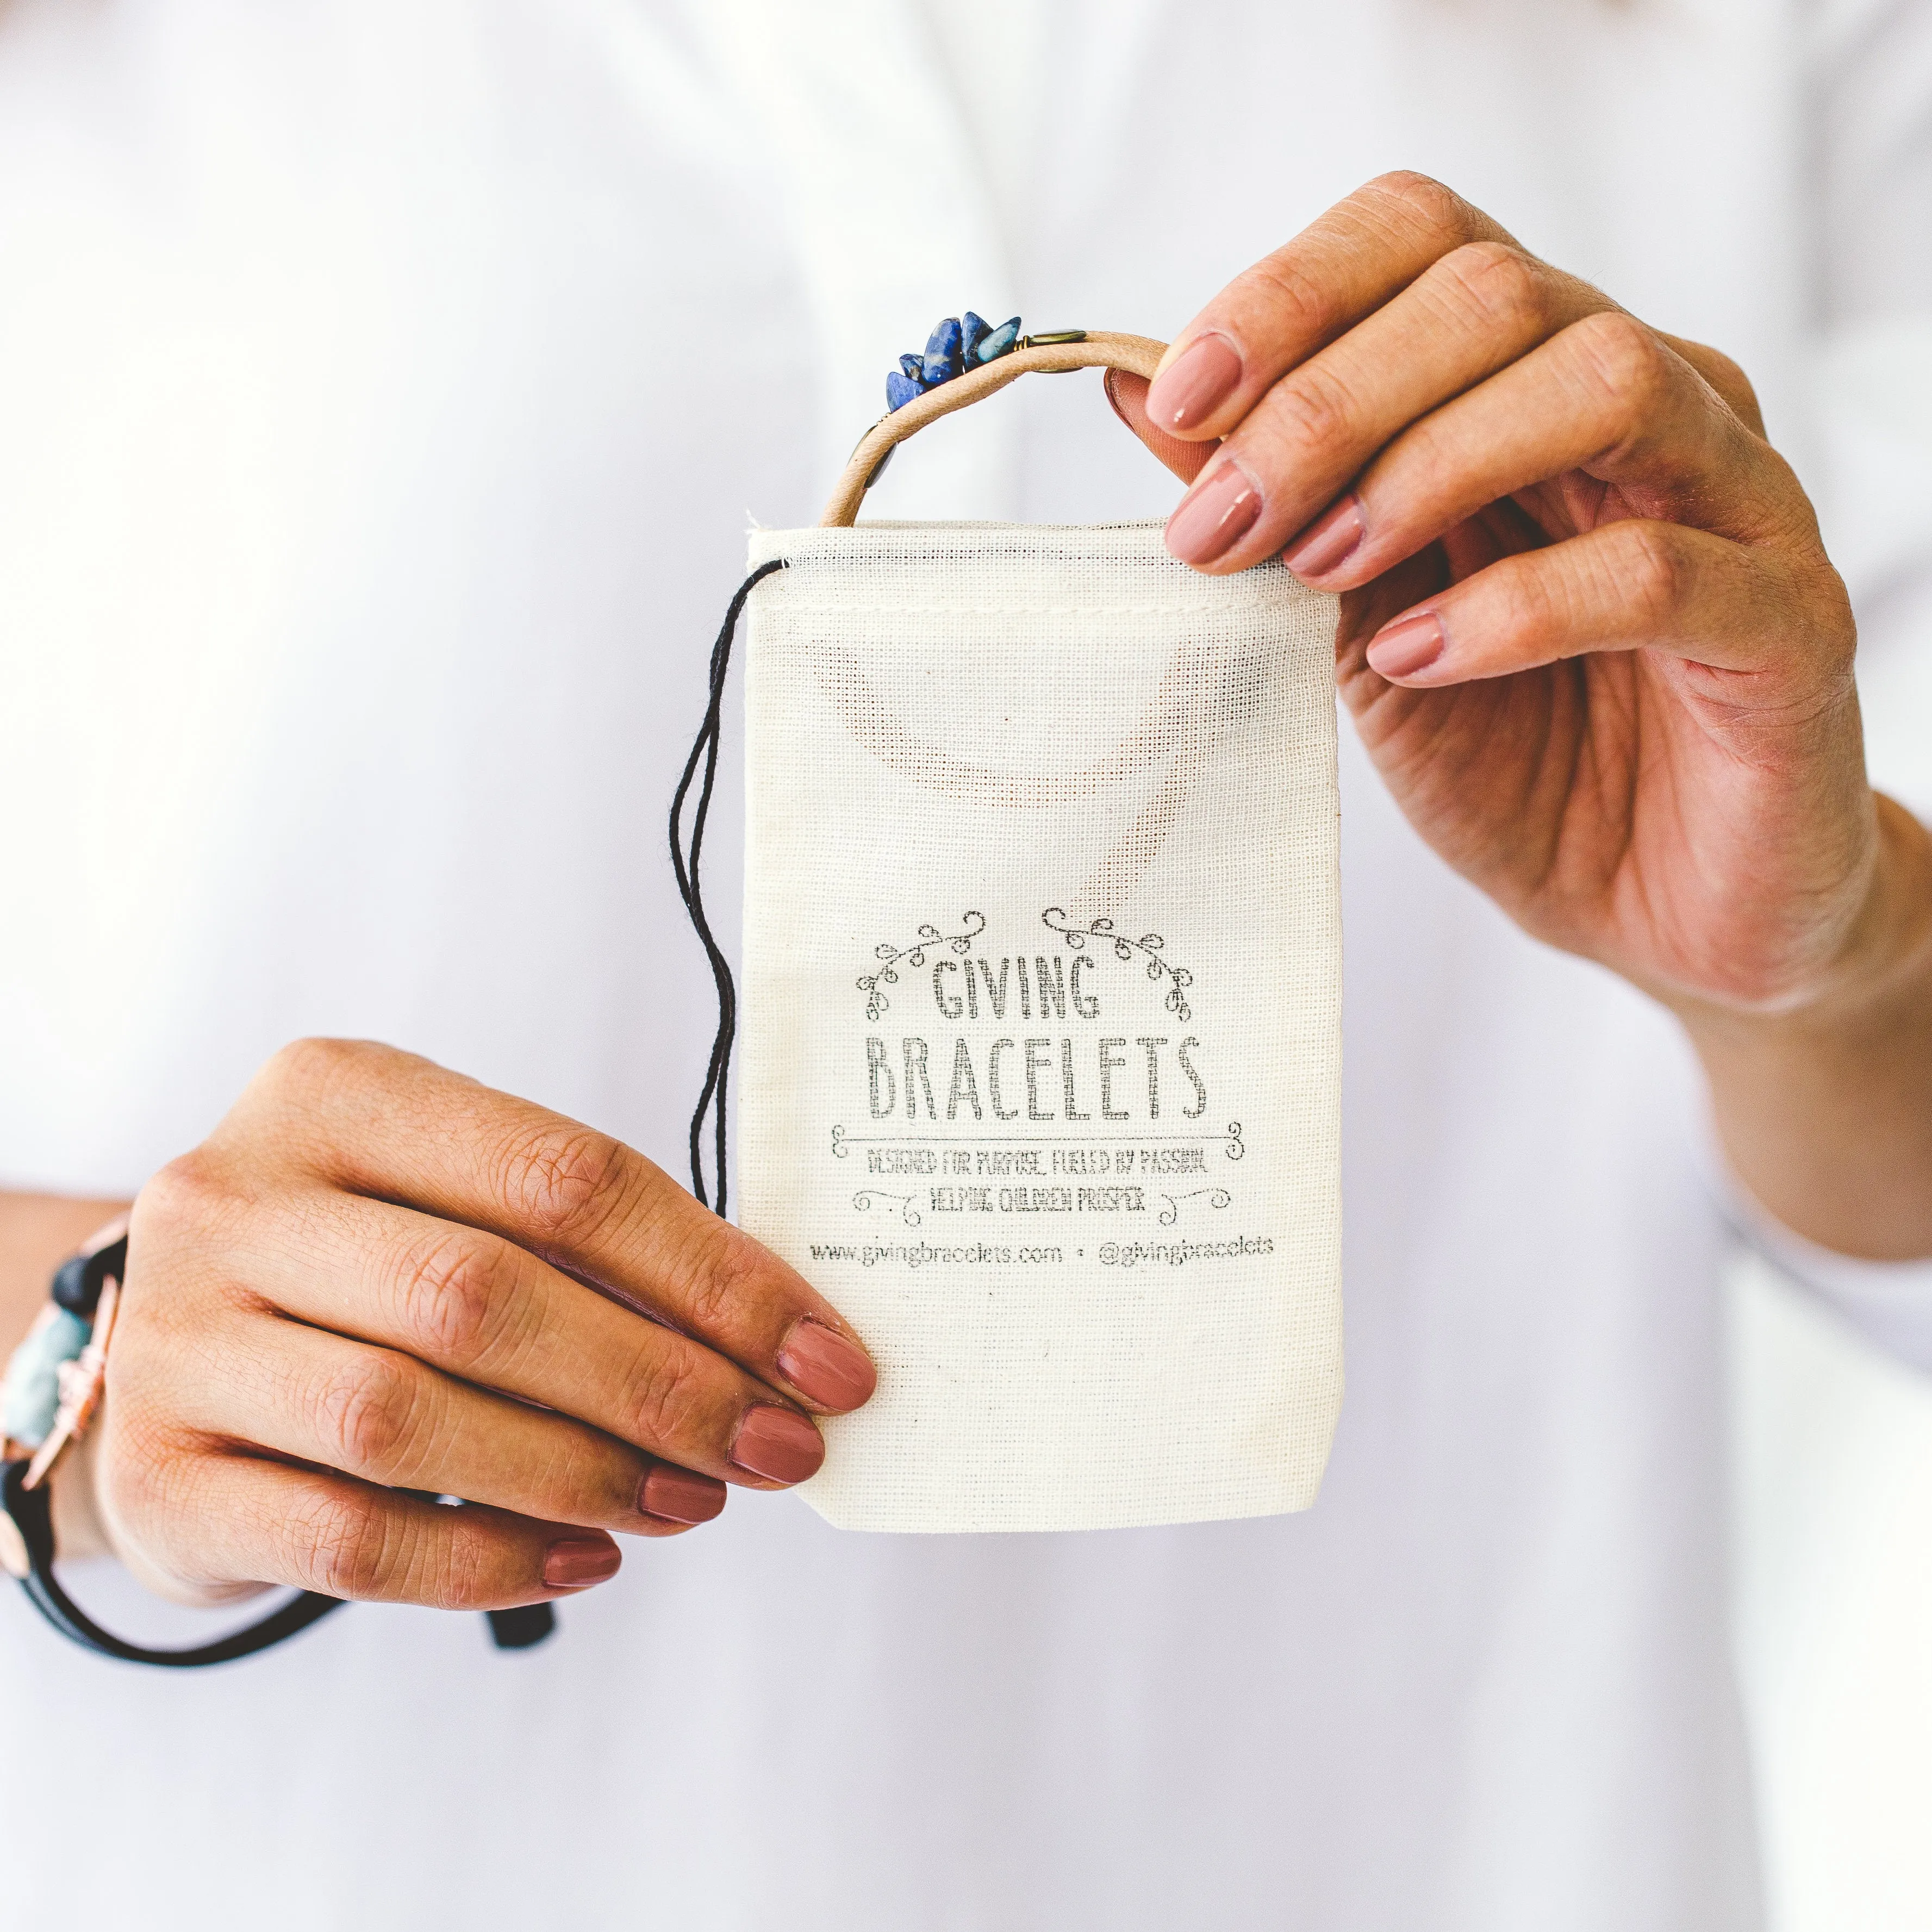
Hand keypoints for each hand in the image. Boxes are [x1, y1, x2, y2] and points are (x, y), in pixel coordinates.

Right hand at [74, 1039, 874, 1608]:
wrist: (164, 1350)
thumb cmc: (360, 1262)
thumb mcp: (451, 1198)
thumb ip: (582, 1247)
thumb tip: (774, 1347)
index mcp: (338, 1092)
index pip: (565, 1178)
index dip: (715, 1277)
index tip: (824, 1359)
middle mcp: (237, 1197)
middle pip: (490, 1298)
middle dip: (665, 1386)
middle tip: (775, 1446)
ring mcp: (180, 1337)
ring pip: (412, 1417)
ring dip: (585, 1472)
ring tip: (695, 1501)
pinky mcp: (160, 1475)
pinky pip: (348, 1539)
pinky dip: (487, 1560)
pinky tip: (586, 1556)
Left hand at [1110, 171, 1931, 1024]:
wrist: (1653, 905)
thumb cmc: (1514, 752)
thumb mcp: (1357, 620)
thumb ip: (1279, 504)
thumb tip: (1136, 387)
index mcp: (1538, 380)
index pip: (1427, 237)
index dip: (1292, 294)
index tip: (1179, 402)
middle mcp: (1653, 402)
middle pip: (1498, 292)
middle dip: (1324, 402)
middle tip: (1220, 525)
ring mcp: (1738, 500)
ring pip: (1601, 381)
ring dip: (1423, 470)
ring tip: (1319, 573)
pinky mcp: (1788, 622)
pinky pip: (1659, 570)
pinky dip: (1514, 609)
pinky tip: (1417, 661)